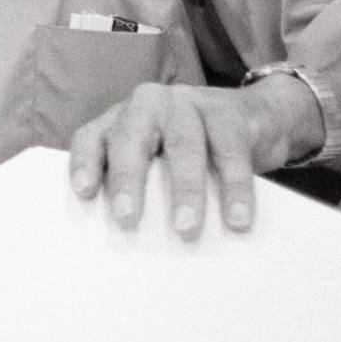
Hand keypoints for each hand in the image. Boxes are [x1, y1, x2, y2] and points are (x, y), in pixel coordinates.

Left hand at [67, 75, 320, 237]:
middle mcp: (148, 105)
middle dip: (127, 178)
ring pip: (183, 145)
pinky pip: (230, 150)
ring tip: (185, 228)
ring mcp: (188, 104)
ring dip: (185, 189)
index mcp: (122, 119)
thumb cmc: (194, 150)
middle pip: (131, 139)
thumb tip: (127, 237)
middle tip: (127, 218)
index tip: (83, 193)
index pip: (91, 137)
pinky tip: (238, 218)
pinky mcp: (229, 113)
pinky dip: (235, 186)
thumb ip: (141, 184)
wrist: (257, 117)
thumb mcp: (159, 159)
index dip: (84, 162)